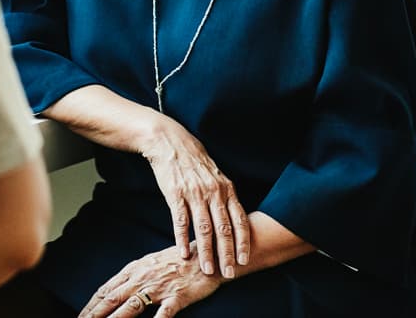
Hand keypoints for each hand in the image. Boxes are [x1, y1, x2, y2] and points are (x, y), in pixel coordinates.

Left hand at [77, 245, 219, 317]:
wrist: (208, 255)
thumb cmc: (178, 261)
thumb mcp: (150, 264)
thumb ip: (132, 277)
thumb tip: (113, 290)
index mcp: (135, 270)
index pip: (108, 289)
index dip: (92, 304)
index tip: (81, 315)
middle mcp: (143, 277)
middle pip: (113, 298)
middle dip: (95, 313)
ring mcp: (160, 287)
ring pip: (132, 306)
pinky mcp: (178, 296)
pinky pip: (164, 312)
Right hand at [139, 115, 249, 277]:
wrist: (170, 143)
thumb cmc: (195, 162)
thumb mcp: (216, 176)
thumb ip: (225, 197)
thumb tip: (235, 220)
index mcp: (226, 189)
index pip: (239, 220)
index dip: (243, 242)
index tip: (244, 260)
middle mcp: (213, 192)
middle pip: (223, 228)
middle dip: (227, 254)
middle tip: (229, 273)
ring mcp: (194, 193)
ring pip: (203, 229)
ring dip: (206, 252)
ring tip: (208, 270)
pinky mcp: (175, 194)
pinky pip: (181, 221)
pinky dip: (182, 239)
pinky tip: (184, 254)